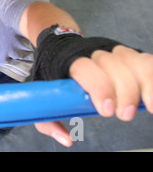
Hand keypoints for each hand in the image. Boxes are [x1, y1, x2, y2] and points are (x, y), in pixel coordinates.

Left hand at [34, 45, 152, 146]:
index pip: (85, 68)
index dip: (99, 87)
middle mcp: (94, 52)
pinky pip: (148, 62)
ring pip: (136, 60)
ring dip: (147, 84)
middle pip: (114, 65)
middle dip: (125, 91)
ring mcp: (114, 51)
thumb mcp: (43, 96)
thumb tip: (66, 140)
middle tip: (124, 115)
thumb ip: (49, 120)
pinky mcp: (130, 56)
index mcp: (70, 61)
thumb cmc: (55, 74)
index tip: (107, 110)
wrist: (62, 47)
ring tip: (149, 107)